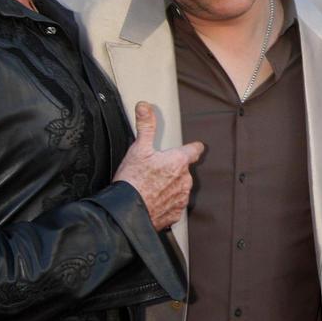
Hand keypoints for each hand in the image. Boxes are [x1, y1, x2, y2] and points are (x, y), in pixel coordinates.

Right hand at [113, 102, 204, 230]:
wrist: (126, 212)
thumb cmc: (133, 181)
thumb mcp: (138, 148)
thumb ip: (145, 126)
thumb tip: (145, 107)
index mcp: (178, 162)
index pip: (194, 150)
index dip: (192, 147)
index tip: (193, 147)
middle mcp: (185, 180)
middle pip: (184, 170)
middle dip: (173, 169)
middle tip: (156, 171)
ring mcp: (181, 198)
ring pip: (180, 187)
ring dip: (170, 186)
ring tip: (152, 186)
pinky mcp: (175, 213)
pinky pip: (174, 204)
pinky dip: (166, 202)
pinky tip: (154, 200)